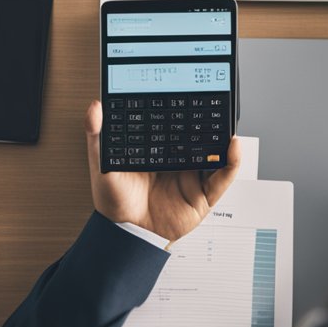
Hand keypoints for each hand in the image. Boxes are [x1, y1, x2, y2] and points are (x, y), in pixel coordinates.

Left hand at [85, 99, 241, 241]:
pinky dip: (232, 163)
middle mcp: (179, 162)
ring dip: (225, 138)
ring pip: (216, 154)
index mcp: (160, 150)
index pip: (178, 125)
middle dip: (210, 121)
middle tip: (215, 103)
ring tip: (227, 123)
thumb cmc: (113, 201)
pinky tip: (232, 148)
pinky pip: (222, 178)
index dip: (186, 110)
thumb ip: (97, 134)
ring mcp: (193, 178)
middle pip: (201, 137)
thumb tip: (94, 107)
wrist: (123, 234)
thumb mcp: (102, 163)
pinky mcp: (203, 197)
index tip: (191, 92)